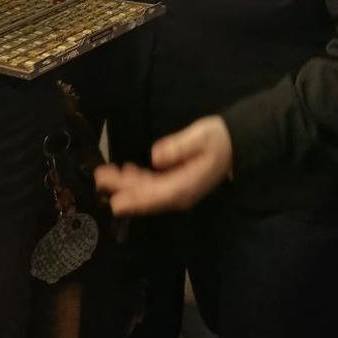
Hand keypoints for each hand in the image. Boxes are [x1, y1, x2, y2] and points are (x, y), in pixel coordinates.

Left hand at [95, 116, 232, 215]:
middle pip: (146, 196)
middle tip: (100, 178)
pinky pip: (153, 187)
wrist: (237, 144)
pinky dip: (137, 181)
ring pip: (147, 193)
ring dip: (126, 184)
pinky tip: (126, 170)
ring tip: (106, 174)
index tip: (114, 201)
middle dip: (122, 189)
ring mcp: (177, 191)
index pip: (156, 196)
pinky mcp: (176, 184)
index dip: (134, 200)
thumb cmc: (220, 139)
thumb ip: (180, 146)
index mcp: (186, 186)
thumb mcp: (202, 136)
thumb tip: (156, 156)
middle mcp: (179, 194)